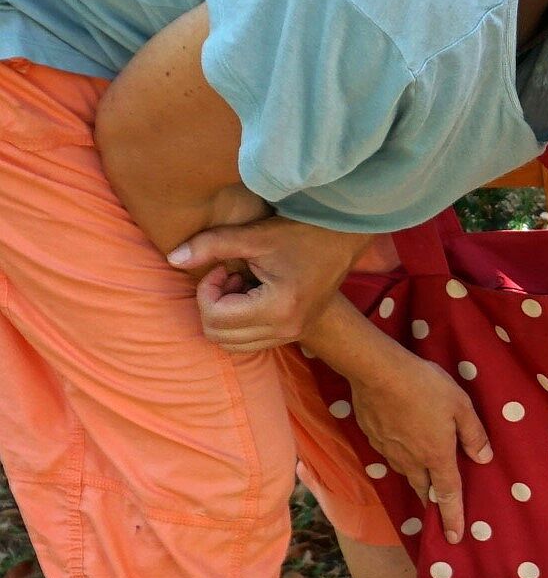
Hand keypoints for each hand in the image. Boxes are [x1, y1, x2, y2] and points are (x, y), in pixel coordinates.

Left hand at [170, 218, 367, 351]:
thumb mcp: (254, 236)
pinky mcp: (294, 333)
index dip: (207, 290)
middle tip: (228, 276)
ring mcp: (292, 334)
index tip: (223, 268)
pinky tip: (251, 294)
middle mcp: (286, 329)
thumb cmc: (302, 233)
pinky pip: (249, 342)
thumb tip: (173, 258)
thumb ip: (211, 245)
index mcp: (277, 308)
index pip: (216, 317)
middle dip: (213, 305)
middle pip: (219, 336)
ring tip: (240, 285)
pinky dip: (239, 323)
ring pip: (232, 344)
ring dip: (225, 316)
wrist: (344, 239)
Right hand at [346, 338, 491, 540]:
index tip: (455, 537)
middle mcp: (411, 460)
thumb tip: (485, 459)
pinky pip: (390, 456)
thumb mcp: (461, 406)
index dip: (453, 516)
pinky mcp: (373, 439)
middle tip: (438, 509)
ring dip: (416, 480)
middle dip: (433, 501)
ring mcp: (389, 451)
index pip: (449, 493)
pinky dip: (399, 459)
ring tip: (423, 480)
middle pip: (424, 489)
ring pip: (406, 474)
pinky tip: (402, 448)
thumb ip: (474, 434)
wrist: (378, 373)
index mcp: (437, 456)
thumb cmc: (426, 387)